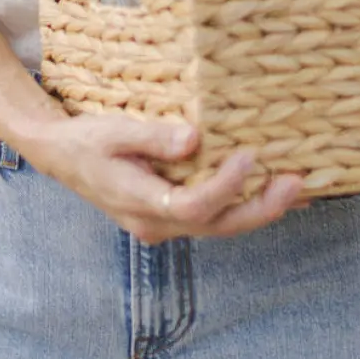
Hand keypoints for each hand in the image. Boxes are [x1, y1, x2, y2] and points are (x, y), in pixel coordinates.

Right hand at [30, 113, 304, 243]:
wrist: (61, 157)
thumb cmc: (86, 140)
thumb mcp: (114, 131)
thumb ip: (153, 138)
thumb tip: (195, 139)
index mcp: (139, 203)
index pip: (191, 206)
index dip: (224, 186)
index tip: (248, 156)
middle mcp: (155, 224)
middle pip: (216, 226)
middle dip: (260, 208)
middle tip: (296, 185)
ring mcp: (163, 224)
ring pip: (220, 227)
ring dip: (259, 209)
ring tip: (298, 188)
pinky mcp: (170, 215)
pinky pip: (214, 217)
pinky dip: (243, 205)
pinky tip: (271, 192)